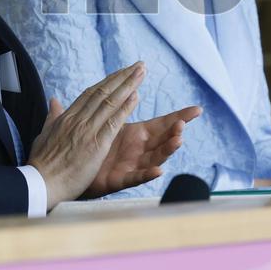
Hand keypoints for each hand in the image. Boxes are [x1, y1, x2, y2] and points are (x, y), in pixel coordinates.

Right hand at [28, 63, 143, 210]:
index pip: (91, 93)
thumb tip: (53, 100)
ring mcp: (87, 130)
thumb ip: (52, 116)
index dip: (108, 81)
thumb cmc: (41, 163)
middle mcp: (78, 119)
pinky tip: (136, 96)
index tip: (121, 72)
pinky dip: (125, 107)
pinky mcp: (95, 145)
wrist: (40, 182)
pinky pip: (113, 122)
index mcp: (67, 117)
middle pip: (103, 92)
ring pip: (110, 102)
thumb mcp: (44, 134)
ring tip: (141, 72)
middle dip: (122, 77)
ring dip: (128, 85)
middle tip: (138, 65)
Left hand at [83, 105, 202, 198]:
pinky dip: (148, 174)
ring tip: (178, 140)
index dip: (180, 116)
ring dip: (167, 150)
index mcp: (136, 134)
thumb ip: (117, 106)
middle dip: (174, 131)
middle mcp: (138, 150)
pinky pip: (136, 178)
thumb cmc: (91, 147)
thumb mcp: (106, 122)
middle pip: (162, 139)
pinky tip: (159, 170)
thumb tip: (128, 89)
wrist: (72, 171)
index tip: (198, 109)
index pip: (162, 123)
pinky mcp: (120, 180)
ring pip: (155, 157)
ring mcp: (131, 165)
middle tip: (183, 123)